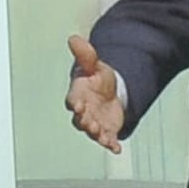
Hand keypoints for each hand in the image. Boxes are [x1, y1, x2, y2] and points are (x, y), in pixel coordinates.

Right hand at [65, 34, 125, 150]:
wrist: (110, 92)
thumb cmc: (97, 79)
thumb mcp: (95, 65)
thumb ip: (86, 55)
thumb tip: (74, 38)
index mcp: (77, 95)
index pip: (72, 101)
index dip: (75, 103)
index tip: (78, 105)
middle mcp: (83, 113)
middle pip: (81, 120)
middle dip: (86, 122)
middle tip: (91, 124)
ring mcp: (94, 123)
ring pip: (92, 132)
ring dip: (97, 135)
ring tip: (103, 137)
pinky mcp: (106, 131)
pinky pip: (107, 140)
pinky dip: (111, 145)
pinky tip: (117, 149)